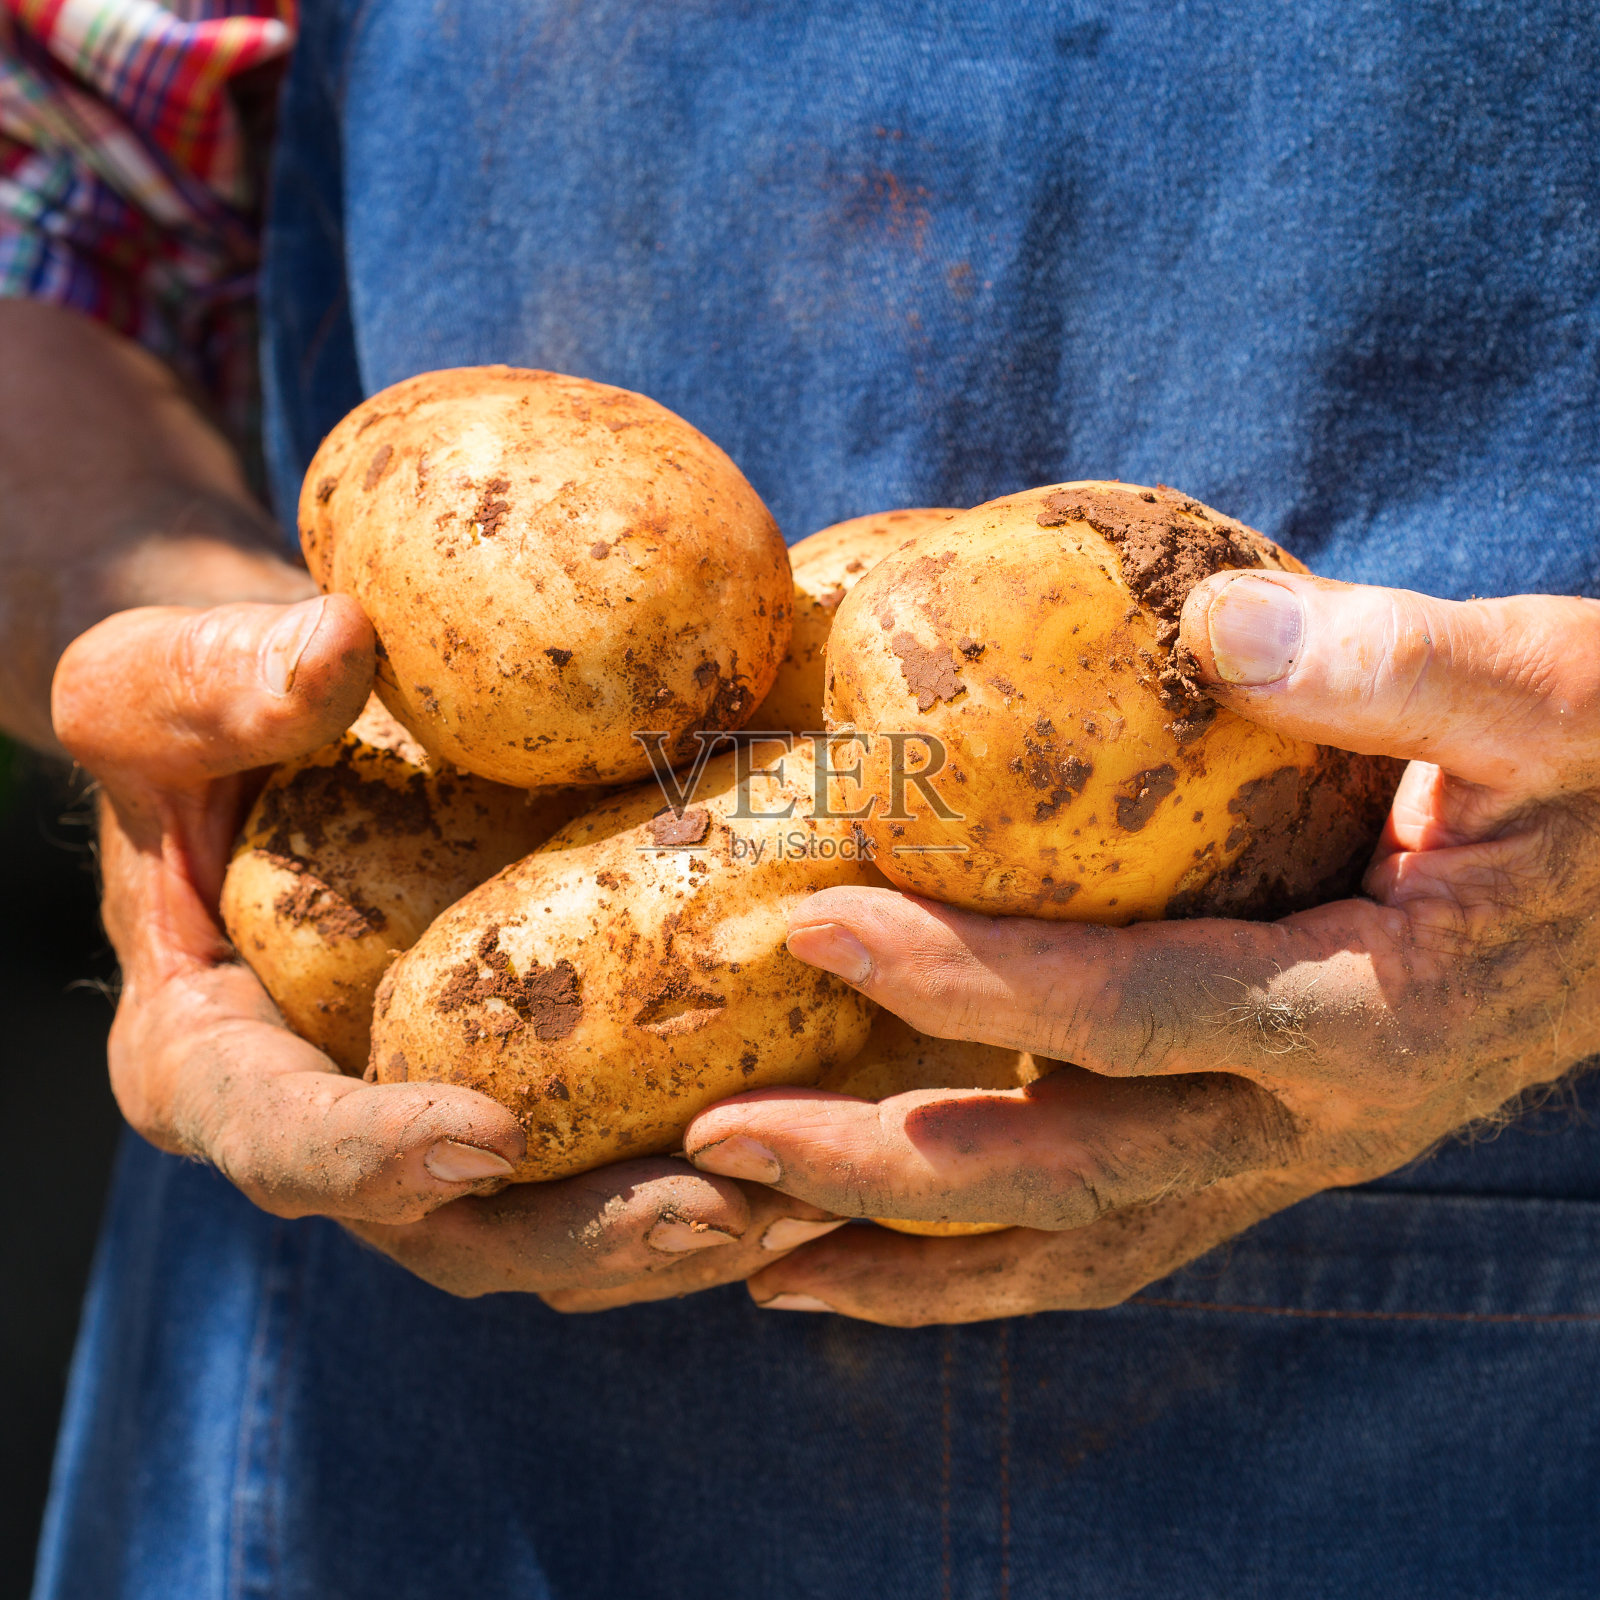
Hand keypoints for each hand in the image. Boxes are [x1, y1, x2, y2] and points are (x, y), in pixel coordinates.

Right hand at [54, 597, 839, 1305]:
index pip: (279, 1141)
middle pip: (454, 1228)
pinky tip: (826, 1120)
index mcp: (213, 1063)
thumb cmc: (200, 718)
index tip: (486, 1136)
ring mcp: (442, 1117)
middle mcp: (337, 1125)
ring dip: (683, 1226)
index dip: (375, 1159)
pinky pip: (618, 1149)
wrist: (281, 739)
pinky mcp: (531, 1084)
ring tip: (814, 1191)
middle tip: (720, 1209)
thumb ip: (213, 685)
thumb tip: (336, 650)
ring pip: (558, 1220)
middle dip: (588, 1231)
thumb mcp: (155, 684)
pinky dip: (716, 1152)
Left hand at [683, 572, 1599, 1323]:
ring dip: (914, 1263)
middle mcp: (1316, 1120)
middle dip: (883, 1167)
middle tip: (713, 1145)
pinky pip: (1109, 1227)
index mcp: (1374, 1010)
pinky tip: (878, 1247)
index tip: (810, 925)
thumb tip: (1219, 624)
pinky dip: (987, 1255)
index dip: (970, 980)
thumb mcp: (1550, 696)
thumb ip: (1401, 665)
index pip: (1137, 1010)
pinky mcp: (1257, 1144)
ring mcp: (1283, 1152)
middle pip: (1072, 1175)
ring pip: (1080, 1244)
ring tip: (755, 1261)